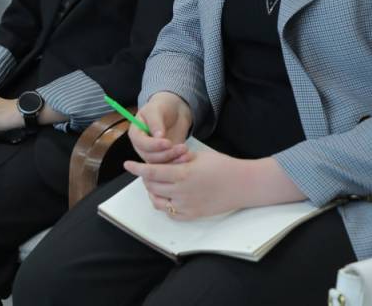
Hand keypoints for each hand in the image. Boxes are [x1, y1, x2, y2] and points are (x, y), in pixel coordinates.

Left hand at [125, 149, 251, 219]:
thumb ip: (177, 159)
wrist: (244, 184)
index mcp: (183, 173)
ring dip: (153, 192)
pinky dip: (165, 205)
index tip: (127, 164)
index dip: (137, 168)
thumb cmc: (223, 166)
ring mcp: (187, 206)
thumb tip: (162, 159)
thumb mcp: (198, 156)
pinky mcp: (193, 215)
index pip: (152, 172)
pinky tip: (168, 196)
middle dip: (146, 178)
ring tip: (158, 184)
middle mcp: (182, 191)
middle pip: (152, 186)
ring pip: (158, 201)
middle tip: (149, 171)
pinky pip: (170, 213)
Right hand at [129, 91, 192, 164]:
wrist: (174, 112)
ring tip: (187, 153)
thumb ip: (155, 122)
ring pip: (159, 164)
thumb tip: (158, 136)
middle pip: (149, 156)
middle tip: (182, 148)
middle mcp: (142, 146)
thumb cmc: (161, 107)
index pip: (140, 143)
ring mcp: (153, 154)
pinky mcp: (165, 158)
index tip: (167, 142)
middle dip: (166, 154)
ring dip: (173, 160)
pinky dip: (178, 163)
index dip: (153, 145)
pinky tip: (187, 157)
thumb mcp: (156, 110)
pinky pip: (169, 165)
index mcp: (136, 133)